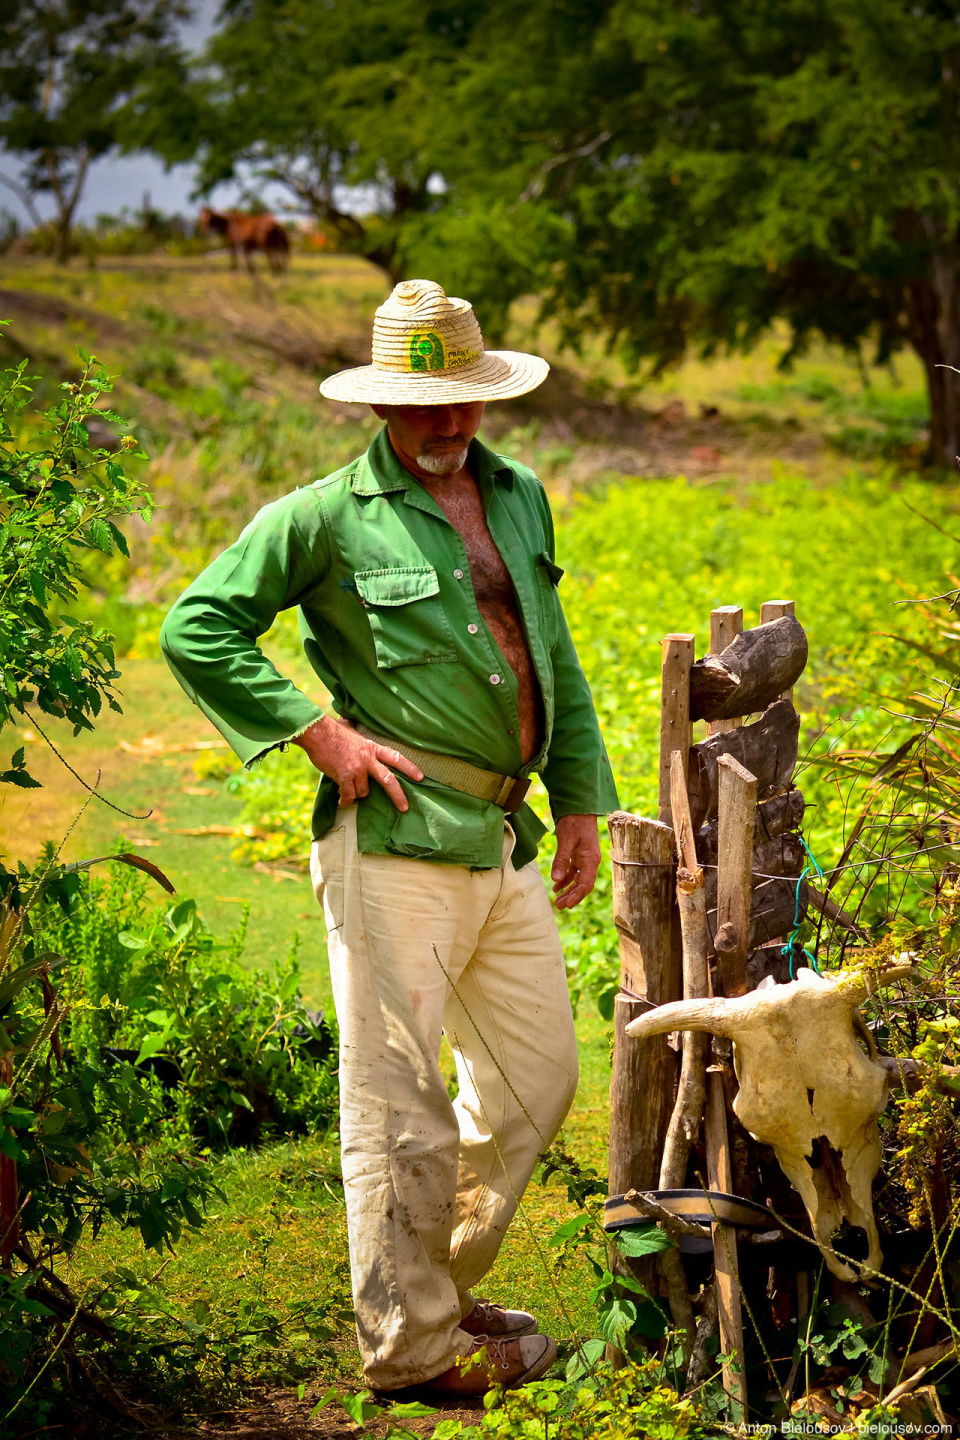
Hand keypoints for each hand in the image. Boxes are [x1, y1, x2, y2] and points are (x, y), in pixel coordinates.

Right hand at [292, 716, 422, 809]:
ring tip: (348, 790)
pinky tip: (342, 800)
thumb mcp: (351, 731)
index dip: (409, 768)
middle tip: (404, 808)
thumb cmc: (332, 732)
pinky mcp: (344, 777)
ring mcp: (357, 769)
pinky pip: (349, 795)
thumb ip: (357, 736)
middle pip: (388, 780)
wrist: (318, 734)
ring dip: (356, 793)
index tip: (420, 777)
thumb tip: (349, 720)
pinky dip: (345, 800)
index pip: (395, 758)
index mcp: (372, 748)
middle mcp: (368, 760)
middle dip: (398, 796)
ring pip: (363, 791)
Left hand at [551, 813, 600, 909]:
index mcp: (590, 859)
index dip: (577, 896)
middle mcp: (590, 861)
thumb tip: (555, 880)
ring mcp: (585, 859)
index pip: (586, 884)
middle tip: (559, 906)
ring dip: (568, 890)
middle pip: (583, 885)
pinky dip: (566, 879)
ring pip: (578, 880)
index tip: (567, 905)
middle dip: (571, 896)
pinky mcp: (579, 855)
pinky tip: (557, 886)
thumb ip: (561, 860)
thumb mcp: (566, 840)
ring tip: (557, 900)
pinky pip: (574, 872)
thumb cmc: (574, 822)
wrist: (578, 807)